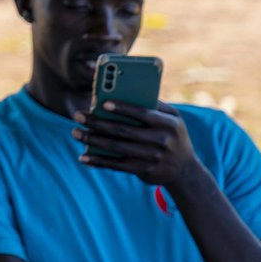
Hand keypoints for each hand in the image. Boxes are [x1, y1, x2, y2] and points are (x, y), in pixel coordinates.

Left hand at [73, 101, 201, 185]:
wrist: (185, 169)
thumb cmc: (172, 134)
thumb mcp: (172, 117)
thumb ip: (153, 104)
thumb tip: (122, 90)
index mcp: (169, 123)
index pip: (144, 113)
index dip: (123, 108)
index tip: (103, 103)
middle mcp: (162, 141)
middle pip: (124, 130)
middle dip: (98, 123)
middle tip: (77, 115)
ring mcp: (153, 158)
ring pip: (117, 148)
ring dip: (93, 141)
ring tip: (75, 133)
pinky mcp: (144, 171)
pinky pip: (118, 166)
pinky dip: (99, 162)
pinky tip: (83, 157)